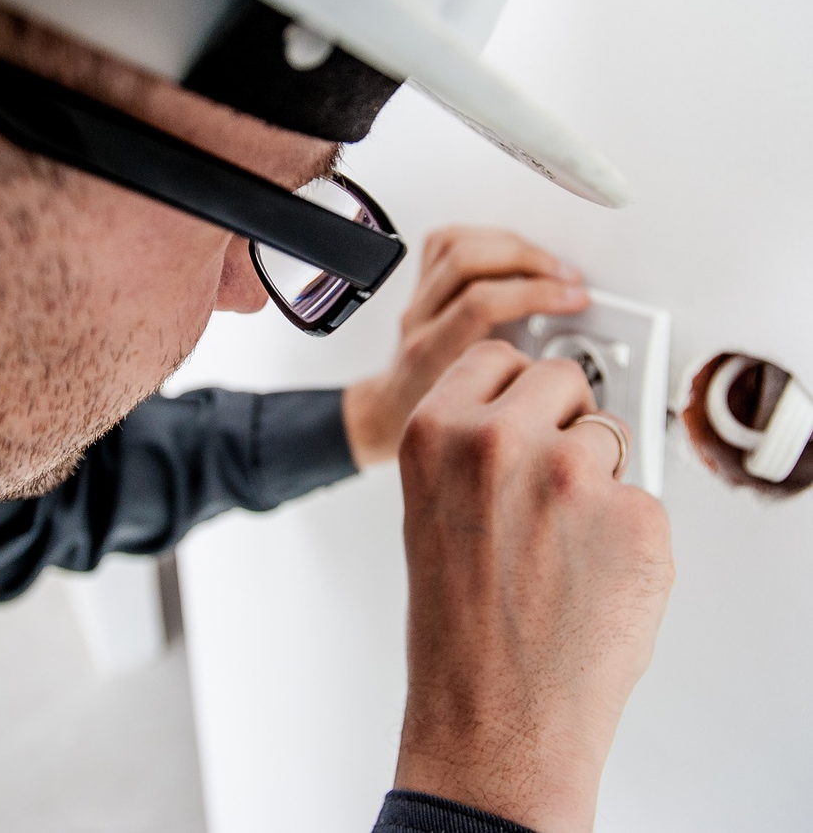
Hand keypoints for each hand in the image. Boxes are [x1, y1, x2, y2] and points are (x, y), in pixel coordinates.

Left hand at [343, 227, 587, 465]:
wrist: (393, 410)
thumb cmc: (435, 417)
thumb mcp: (483, 414)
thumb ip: (519, 388)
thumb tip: (573, 367)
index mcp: (432, 353)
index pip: (481, 302)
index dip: (535, 293)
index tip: (573, 299)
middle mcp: (419, 319)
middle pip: (467, 261)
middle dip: (528, 260)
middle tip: (567, 278)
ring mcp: (417, 298)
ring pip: (456, 244)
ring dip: (511, 245)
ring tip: (547, 263)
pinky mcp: (420, 283)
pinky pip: (446, 240)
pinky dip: (486, 237)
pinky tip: (512, 250)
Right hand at [394, 341, 673, 832]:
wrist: (494, 718)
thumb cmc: (456, 625)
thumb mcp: (429, 508)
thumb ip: (469, 444)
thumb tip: (529, 414)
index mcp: (436, 431)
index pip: (497, 356)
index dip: (516, 387)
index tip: (525, 405)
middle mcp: (498, 440)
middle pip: (561, 378)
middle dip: (562, 418)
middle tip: (549, 477)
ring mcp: (570, 474)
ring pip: (610, 433)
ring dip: (598, 474)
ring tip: (564, 540)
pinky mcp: (634, 516)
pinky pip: (644, 495)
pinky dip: (628, 529)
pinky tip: (593, 572)